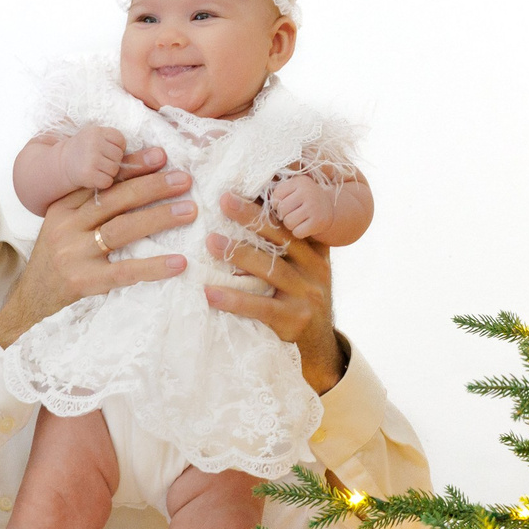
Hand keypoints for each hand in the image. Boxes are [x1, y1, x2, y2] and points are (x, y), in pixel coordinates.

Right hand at [0, 152, 193, 347]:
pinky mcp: (84, 281)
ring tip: (189, 211)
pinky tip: (179, 262)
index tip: (161, 156)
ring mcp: (74, 253)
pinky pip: (124, 271)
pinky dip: (154, 266)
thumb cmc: (57, 258)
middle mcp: (67, 226)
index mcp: (64, 207)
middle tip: (185, 180)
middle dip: (153, 186)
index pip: (103, 182)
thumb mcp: (66, 225)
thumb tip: (139, 181)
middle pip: (116, 199)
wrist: (30, 299)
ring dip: (159, 218)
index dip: (133, 167)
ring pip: (122, 229)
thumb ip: (93, 206)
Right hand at [61, 126, 129, 192]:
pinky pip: (107, 182)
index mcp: (96, 131)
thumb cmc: (87, 151)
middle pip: (119, 156)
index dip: (117, 148)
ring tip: (95, 168)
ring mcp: (90, 158)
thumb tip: (158, 156)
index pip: (121, 141)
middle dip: (112, 161)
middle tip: (99, 161)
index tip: (105, 150)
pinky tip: (92, 177)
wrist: (63, 163)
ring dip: (108, 172)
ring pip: (115, 169)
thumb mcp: (99, 140)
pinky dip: (102, 182)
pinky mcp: (87, 174)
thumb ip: (121, 145)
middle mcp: (92, 142)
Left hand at [203, 191, 343, 392]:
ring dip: (239, 254)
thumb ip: (288, 241)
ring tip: (210, 241)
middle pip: (282, 238)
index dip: (270, 204)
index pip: (292, 222)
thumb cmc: (300, 296)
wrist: (319, 343)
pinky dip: (234, 299)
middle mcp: (315, 269)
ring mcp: (307, 295)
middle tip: (223, 200)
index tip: (245, 185)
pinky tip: (210, 292)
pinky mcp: (293, 320)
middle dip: (251, 217)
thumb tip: (255, 202)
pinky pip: (260, 307)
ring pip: (270, 269)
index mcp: (316, 251)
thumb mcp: (304, 266)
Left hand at [267, 175, 336, 240]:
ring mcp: (314, 207)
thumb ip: (280, 192)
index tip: (286, 204)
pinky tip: (306, 226)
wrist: (329, 208)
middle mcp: (308, 192)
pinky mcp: (318, 222)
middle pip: (282, 209)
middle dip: (284, 215)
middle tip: (294, 213)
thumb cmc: (305, 199)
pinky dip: (299, 232)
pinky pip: (298, 232)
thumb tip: (271, 203)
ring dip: (291, 224)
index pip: (277, 195)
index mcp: (300, 181)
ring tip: (299, 219)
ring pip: (289, 222)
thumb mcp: (295, 189)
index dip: (277, 203)